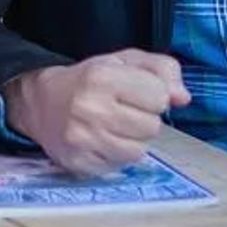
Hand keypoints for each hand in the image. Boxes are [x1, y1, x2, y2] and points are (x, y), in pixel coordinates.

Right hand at [4, 49, 190, 175]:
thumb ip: (164, 70)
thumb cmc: (92, 79)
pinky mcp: (78, 162)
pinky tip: (103, 140)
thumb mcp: (128, 60)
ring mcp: (82, 139)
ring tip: (116, 126)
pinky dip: (117, 155)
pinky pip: (119, 166)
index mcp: (103, 76)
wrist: (43, 102)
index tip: (138, 93)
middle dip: (145, 119)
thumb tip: (183, 98)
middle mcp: (90, 108)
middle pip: (152, 127)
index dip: (155, 95)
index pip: (160, 97)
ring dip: (134, 140)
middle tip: (125, 111)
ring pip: (138, 151)